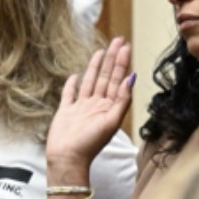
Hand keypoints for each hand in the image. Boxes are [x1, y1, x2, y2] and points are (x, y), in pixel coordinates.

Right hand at [46, 37, 132, 172]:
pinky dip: (72, 85)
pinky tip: (75, 75)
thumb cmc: (90, 144)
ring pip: (90, 81)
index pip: (117, 80)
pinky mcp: (66, 111)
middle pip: (106, 77)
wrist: (67, 158)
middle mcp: (96, 104)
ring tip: (101, 51)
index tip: (125, 47)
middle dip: (112, 59)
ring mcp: (80, 107)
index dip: (122, 63)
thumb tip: (132, 78)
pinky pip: (69, 94)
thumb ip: (122, 100)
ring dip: (96, 66)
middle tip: (118, 40)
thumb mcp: (111, 121)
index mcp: (108, 106)